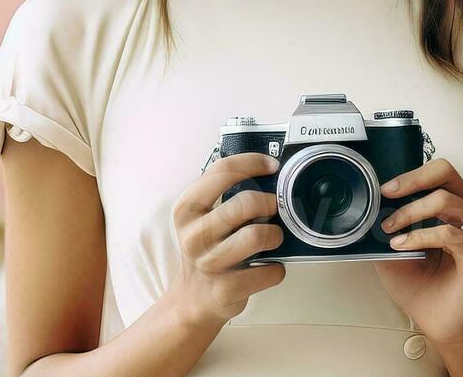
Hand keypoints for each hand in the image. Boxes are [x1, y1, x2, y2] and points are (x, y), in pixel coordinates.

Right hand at [167, 152, 287, 326]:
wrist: (193, 299)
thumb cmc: (208, 249)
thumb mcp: (203, 216)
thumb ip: (225, 194)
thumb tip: (267, 173)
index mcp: (187, 209)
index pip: (221, 171)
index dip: (252, 163)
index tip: (272, 165)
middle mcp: (194, 235)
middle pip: (246, 203)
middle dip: (269, 203)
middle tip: (273, 209)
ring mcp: (208, 264)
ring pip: (257, 236)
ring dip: (275, 235)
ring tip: (272, 239)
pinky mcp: (225, 290)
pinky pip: (267, 272)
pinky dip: (276, 269)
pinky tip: (268, 267)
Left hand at [371, 157, 462, 343]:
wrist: (436, 320)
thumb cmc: (419, 284)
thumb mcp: (391, 250)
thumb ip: (384, 227)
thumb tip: (362, 209)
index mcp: (453, 207)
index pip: (438, 172)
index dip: (410, 174)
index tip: (383, 188)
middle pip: (446, 172)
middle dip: (412, 179)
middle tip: (386, 194)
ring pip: (446, 201)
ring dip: (411, 211)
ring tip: (389, 228)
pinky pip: (450, 233)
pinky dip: (421, 235)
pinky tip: (402, 244)